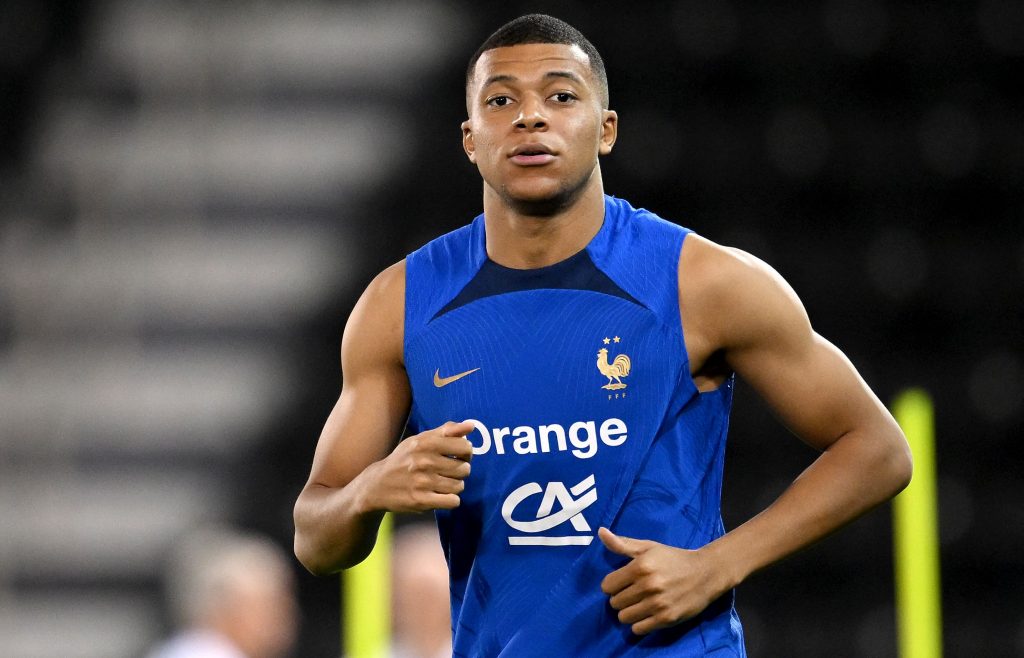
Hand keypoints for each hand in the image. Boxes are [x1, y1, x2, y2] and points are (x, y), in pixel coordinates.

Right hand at [363, 420, 473, 512]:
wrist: (378, 484)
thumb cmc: (404, 459)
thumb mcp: (421, 439)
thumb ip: (447, 431)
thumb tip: (471, 425)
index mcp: (426, 443)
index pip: (465, 446)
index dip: (465, 452)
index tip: (458, 455)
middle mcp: (425, 461)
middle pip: (465, 468)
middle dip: (460, 470)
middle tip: (449, 471)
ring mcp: (423, 482)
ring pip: (460, 486)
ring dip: (454, 486)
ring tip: (443, 483)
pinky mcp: (421, 500)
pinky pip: (453, 501)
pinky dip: (450, 500)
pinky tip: (441, 495)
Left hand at [598, 527, 726, 634]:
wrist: (706, 573)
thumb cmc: (674, 558)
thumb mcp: (649, 547)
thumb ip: (622, 543)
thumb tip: (600, 532)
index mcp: (641, 566)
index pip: (607, 586)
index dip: (612, 585)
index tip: (622, 583)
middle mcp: (648, 586)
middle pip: (614, 603)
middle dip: (620, 598)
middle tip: (633, 593)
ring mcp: (657, 604)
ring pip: (624, 617)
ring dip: (628, 612)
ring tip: (639, 604)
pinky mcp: (666, 619)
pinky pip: (638, 629)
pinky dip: (639, 623)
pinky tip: (647, 614)